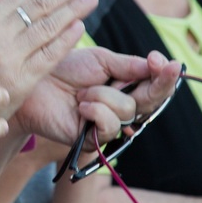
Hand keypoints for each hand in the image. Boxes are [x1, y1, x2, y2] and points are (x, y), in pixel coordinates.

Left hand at [13, 48, 181, 145]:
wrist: (33, 85)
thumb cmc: (64, 70)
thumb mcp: (100, 60)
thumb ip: (129, 65)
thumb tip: (160, 65)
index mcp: (125, 88)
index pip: (155, 87)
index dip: (165, 76)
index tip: (168, 62)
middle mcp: (120, 109)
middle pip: (151, 102)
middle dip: (156, 84)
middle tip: (160, 66)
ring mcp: (107, 126)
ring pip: (128, 111)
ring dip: (104, 96)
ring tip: (81, 93)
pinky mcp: (92, 142)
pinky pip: (109, 126)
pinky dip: (96, 111)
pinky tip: (80, 106)